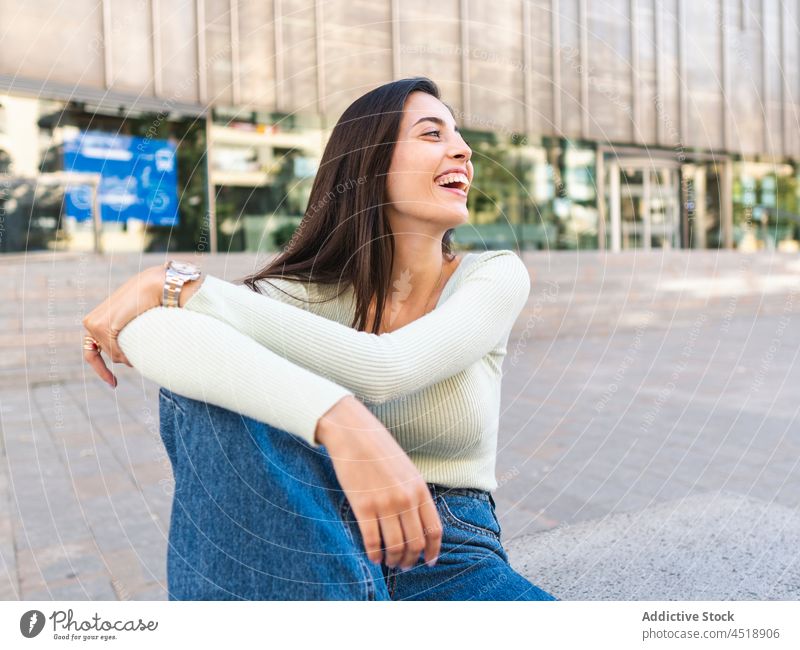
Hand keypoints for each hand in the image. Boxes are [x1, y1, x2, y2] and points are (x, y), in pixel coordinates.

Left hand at [82, 265, 165, 386]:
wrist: (155, 286)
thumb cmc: (149, 302)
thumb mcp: (133, 323)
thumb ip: (125, 337)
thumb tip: (127, 360)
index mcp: (96, 320)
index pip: (91, 353)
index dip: (101, 370)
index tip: (114, 384)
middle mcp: (91, 323)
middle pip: (108, 355)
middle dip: (125, 357)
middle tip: (139, 353)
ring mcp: (94, 325)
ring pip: (114, 355)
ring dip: (130, 354)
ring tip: (143, 336)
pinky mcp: (102, 326)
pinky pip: (116, 352)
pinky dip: (129, 353)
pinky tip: (139, 342)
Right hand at [316, 396, 441, 569]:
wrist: (353, 432)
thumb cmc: (379, 450)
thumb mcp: (406, 469)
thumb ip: (414, 494)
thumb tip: (416, 523)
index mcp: (420, 488)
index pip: (434, 530)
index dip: (433, 551)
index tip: (429, 561)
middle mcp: (406, 498)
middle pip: (415, 543)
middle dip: (411, 560)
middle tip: (404, 565)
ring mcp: (385, 503)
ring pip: (395, 546)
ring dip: (393, 560)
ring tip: (389, 563)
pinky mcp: (363, 505)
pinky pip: (372, 540)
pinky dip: (374, 554)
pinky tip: (373, 557)